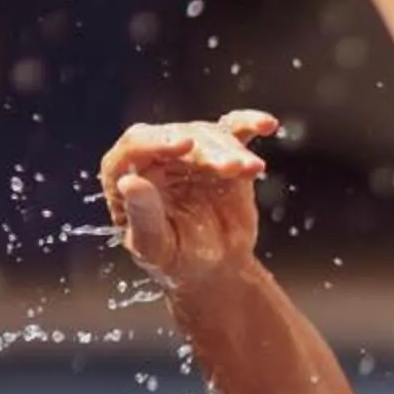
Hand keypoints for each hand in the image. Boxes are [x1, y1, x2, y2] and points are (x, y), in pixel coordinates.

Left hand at [101, 110, 277, 286]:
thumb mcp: (155, 247)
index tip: (186, 145)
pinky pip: (233, 131)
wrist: (214, 269)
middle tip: (231, 168)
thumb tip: (129, 182)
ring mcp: (190, 153)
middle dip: (207, 150)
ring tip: (252, 169)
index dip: (159, 142)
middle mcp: (155, 156)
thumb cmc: (177, 261)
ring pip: (209, 135)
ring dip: (232, 150)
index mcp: (126, 172)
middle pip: (179, 136)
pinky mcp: (220, 154)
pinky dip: (249, 124)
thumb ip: (143, 216)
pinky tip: (266, 124)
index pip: (136, 146)